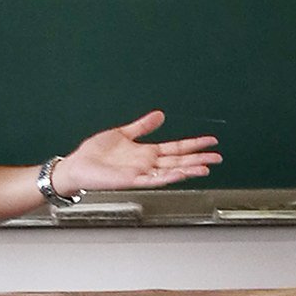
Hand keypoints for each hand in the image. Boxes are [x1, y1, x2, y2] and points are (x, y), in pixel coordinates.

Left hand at [51, 111, 221, 195]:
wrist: (77, 165)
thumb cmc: (95, 153)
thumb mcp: (121, 133)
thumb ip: (142, 126)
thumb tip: (160, 115)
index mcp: (146, 152)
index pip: (176, 148)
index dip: (194, 144)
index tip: (211, 141)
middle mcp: (147, 163)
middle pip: (179, 160)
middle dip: (199, 158)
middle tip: (218, 157)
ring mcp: (141, 173)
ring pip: (171, 171)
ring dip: (188, 169)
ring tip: (206, 167)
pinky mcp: (131, 180)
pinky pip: (153, 180)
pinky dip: (167, 177)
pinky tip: (180, 173)